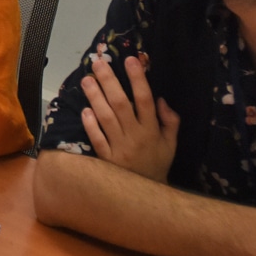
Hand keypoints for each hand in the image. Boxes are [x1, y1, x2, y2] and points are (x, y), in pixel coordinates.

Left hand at [78, 55, 178, 181]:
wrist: (146, 195)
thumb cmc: (157, 163)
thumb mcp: (171, 143)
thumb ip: (169, 120)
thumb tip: (160, 98)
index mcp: (152, 130)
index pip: (145, 99)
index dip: (138, 79)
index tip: (131, 59)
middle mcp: (135, 136)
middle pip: (121, 104)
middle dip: (109, 81)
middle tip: (98, 63)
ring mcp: (119, 147)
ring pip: (106, 118)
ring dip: (95, 98)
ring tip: (86, 80)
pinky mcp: (106, 158)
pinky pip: (97, 139)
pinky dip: (90, 125)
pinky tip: (84, 110)